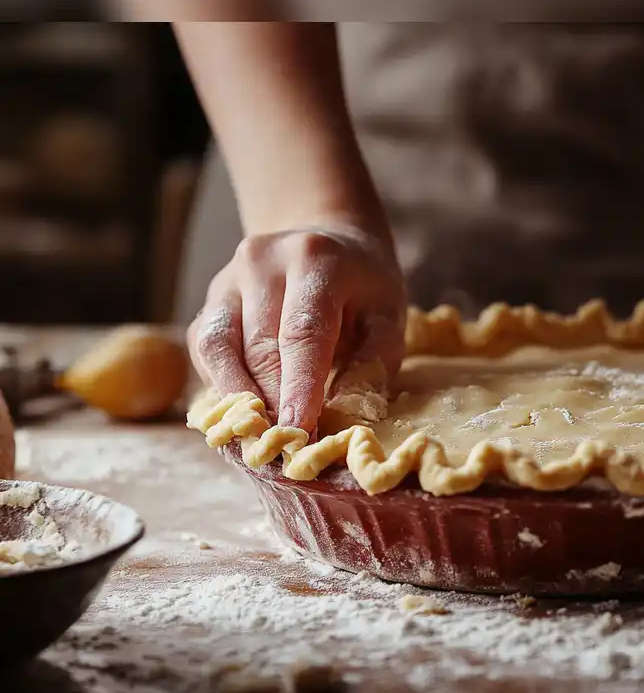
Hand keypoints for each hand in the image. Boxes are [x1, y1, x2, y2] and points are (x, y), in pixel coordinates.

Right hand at [189, 224, 406, 433]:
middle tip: (291, 450)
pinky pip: (206, 353)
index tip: (300, 431)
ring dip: (241, 402)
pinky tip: (249, 414)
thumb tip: (338, 416)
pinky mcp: (209, 302)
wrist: (329, 243)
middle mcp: (262, 262)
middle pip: (260, 347)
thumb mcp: (388, 319)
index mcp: (315, 260)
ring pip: (220, 351)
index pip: (303, 332)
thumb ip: (371, 364)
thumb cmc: (365, 289)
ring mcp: (228, 280)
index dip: (299, 387)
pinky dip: (225, 387)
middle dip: (274, 404)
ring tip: (266, 439)